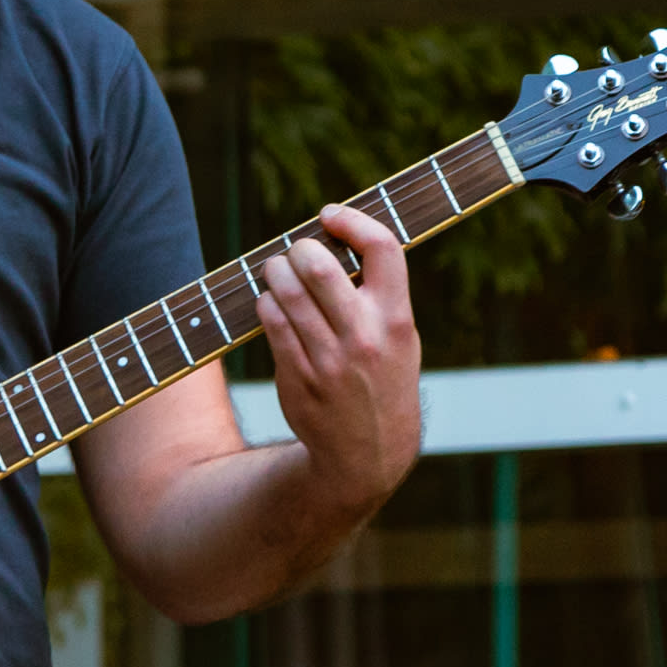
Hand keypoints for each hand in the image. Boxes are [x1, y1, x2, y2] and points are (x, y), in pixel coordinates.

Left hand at [255, 202, 420, 514]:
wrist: (369, 452)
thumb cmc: (383, 377)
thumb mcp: (400, 338)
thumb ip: (379, 293)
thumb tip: (337, 237)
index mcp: (395, 319)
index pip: (382, 248)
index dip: (352, 220)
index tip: (329, 215)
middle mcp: (364, 337)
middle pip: (319, 266)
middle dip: (299, 248)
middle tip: (296, 252)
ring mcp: (328, 359)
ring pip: (287, 292)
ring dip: (275, 272)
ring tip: (277, 271)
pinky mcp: (297, 376)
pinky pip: (271, 322)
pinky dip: (266, 303)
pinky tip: (272, 303)